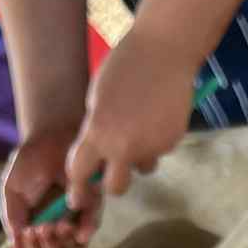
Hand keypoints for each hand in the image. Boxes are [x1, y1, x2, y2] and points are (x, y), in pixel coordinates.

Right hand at [0, 123, 89, 247]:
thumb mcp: (10, 190)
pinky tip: (71, 228)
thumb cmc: (28, 162)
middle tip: (41, 228)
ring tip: (53, 226)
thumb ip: (11, 218)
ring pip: (72, 247)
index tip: (27, 232)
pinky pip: (90, 227)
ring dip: (62, 243)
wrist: (49, 136)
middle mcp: (56, 224)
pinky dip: (83, 233)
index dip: (30, 247)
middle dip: (46, 246)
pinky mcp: (92, 206)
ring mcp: (75, 217)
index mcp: (34, 223)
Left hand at [64, 30, 197, 224]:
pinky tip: (158, 115)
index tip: (76, 196)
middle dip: (112, 183)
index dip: (77, 186)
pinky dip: (157, 140)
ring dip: (139, 158)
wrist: (163, 50)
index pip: (79, 173)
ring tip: (142, 126)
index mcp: (98, 134)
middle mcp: (123, 148)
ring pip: (142, 168)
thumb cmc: (124, 66)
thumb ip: (97, 130)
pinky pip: (159, 151)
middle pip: (115, 189)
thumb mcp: (98, 98)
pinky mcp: (171, 142)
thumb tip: (99, 156)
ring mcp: (150, 148)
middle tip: (113, 171)